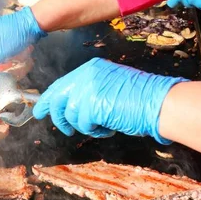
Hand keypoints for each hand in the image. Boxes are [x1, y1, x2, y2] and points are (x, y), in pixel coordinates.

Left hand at [32, 58, 187, 143]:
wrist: (159, 102)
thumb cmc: (141, 98)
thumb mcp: (110, 86)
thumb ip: (90, 91)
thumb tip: (70, 107)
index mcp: (90, 68)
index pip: (62, 84)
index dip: (50, 99)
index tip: (41, 110)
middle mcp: (86, 75)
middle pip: (58, 97)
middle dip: (56, 115)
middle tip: (63, 128)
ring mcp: (87, 88)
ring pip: (70, 114)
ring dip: (84, 126)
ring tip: (101, 127)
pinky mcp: (91, 104)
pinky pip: (83, 124)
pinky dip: (94, 131)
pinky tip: (107, 128)